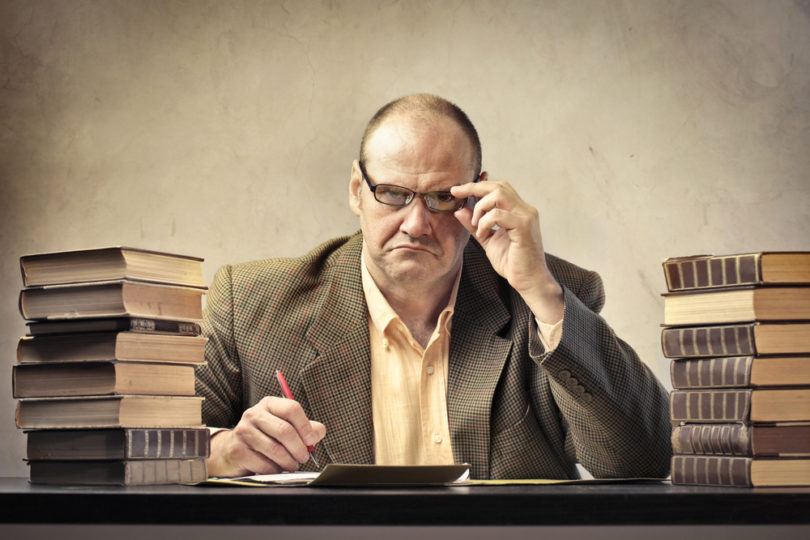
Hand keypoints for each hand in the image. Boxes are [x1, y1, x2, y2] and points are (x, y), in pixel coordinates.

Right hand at [207, 396, 325, 476]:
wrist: (230, 450)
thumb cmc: (264, 437)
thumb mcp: (284, 426)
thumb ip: (305, 428)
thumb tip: (318, 432)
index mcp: (269, 404)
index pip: (292, 408)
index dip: (305, 426)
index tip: (311, 440)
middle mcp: (254, 414)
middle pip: (285, 430)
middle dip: (299, 448)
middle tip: (303, 457)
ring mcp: (244, 432)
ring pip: (276, 450)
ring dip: (289, 462)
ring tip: (292, 464)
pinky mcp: (238, 451)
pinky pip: (265, 464)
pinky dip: (275, 470)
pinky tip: (276, 468)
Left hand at [451, 177, 563, 323]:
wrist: (529, 281)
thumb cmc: (512, 263)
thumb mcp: (487, 240)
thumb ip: (475, 225)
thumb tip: (459, 210)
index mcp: (518, 211)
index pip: (498, 188)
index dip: (477, 185)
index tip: (457, 190)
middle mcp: (524, 209)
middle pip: (498, 186)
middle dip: (474, 187)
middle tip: (457, 193)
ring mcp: (526, 217)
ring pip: (499, 194)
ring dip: (480, 207)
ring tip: (475, 224)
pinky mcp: (524, 227)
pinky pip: (499, 214)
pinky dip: (485, 222)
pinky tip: (482, 233)